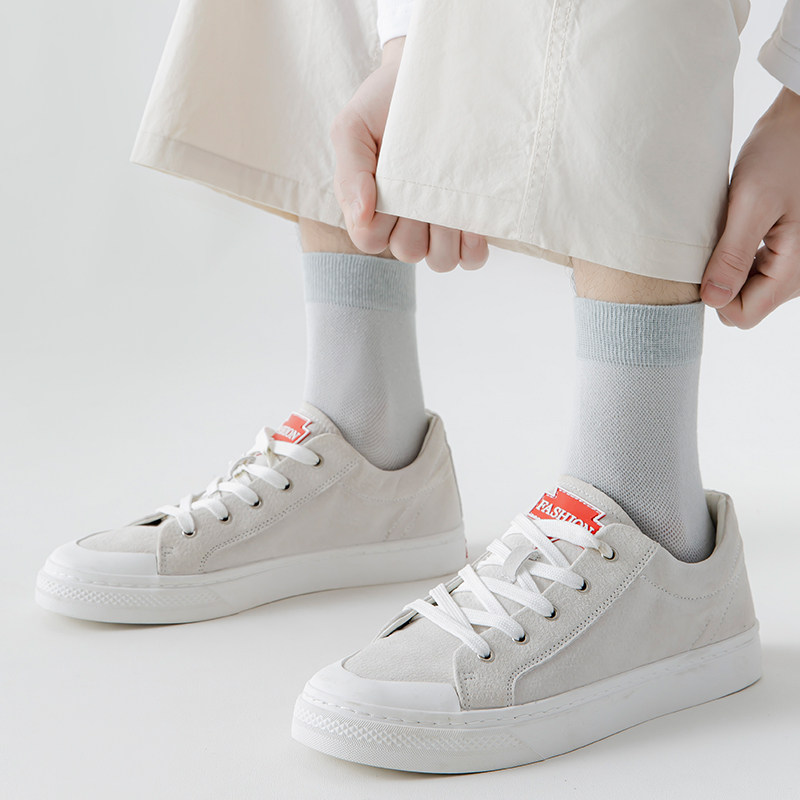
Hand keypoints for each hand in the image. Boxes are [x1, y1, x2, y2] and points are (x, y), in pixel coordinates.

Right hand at [330, 38, 488, 270]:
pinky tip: (472, 223)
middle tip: (425, 183)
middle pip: (407, 252)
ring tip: (450, 199)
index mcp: (373, 206)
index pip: (370, 241)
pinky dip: (472, 248)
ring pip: (439, 261)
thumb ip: (349, 172)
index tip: (389, 184)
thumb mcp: (353, 126)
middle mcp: (405, 220)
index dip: (379, 222)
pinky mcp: (471, 221)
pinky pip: (471, 259)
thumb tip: (361, 217)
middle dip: (416, 224)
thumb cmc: (388, 102)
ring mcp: (440, 223)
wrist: (435, 74)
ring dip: (446, 238)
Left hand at [701, 87, 799, 327]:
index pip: (742, 316)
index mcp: (793, 269)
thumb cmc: (781, 154)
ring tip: (727, 232)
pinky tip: (734, 230)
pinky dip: (737, 257)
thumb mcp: (751, 203)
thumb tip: (713, 300)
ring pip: (747, 289)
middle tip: (714, 242)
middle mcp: (799, 275)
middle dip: (721, 281)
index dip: (715, 296)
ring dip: (728, 268)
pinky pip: (754, 271)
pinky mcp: (787, 250)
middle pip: (744, 305)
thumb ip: (733, 256)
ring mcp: (794, 263)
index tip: (704, 262)